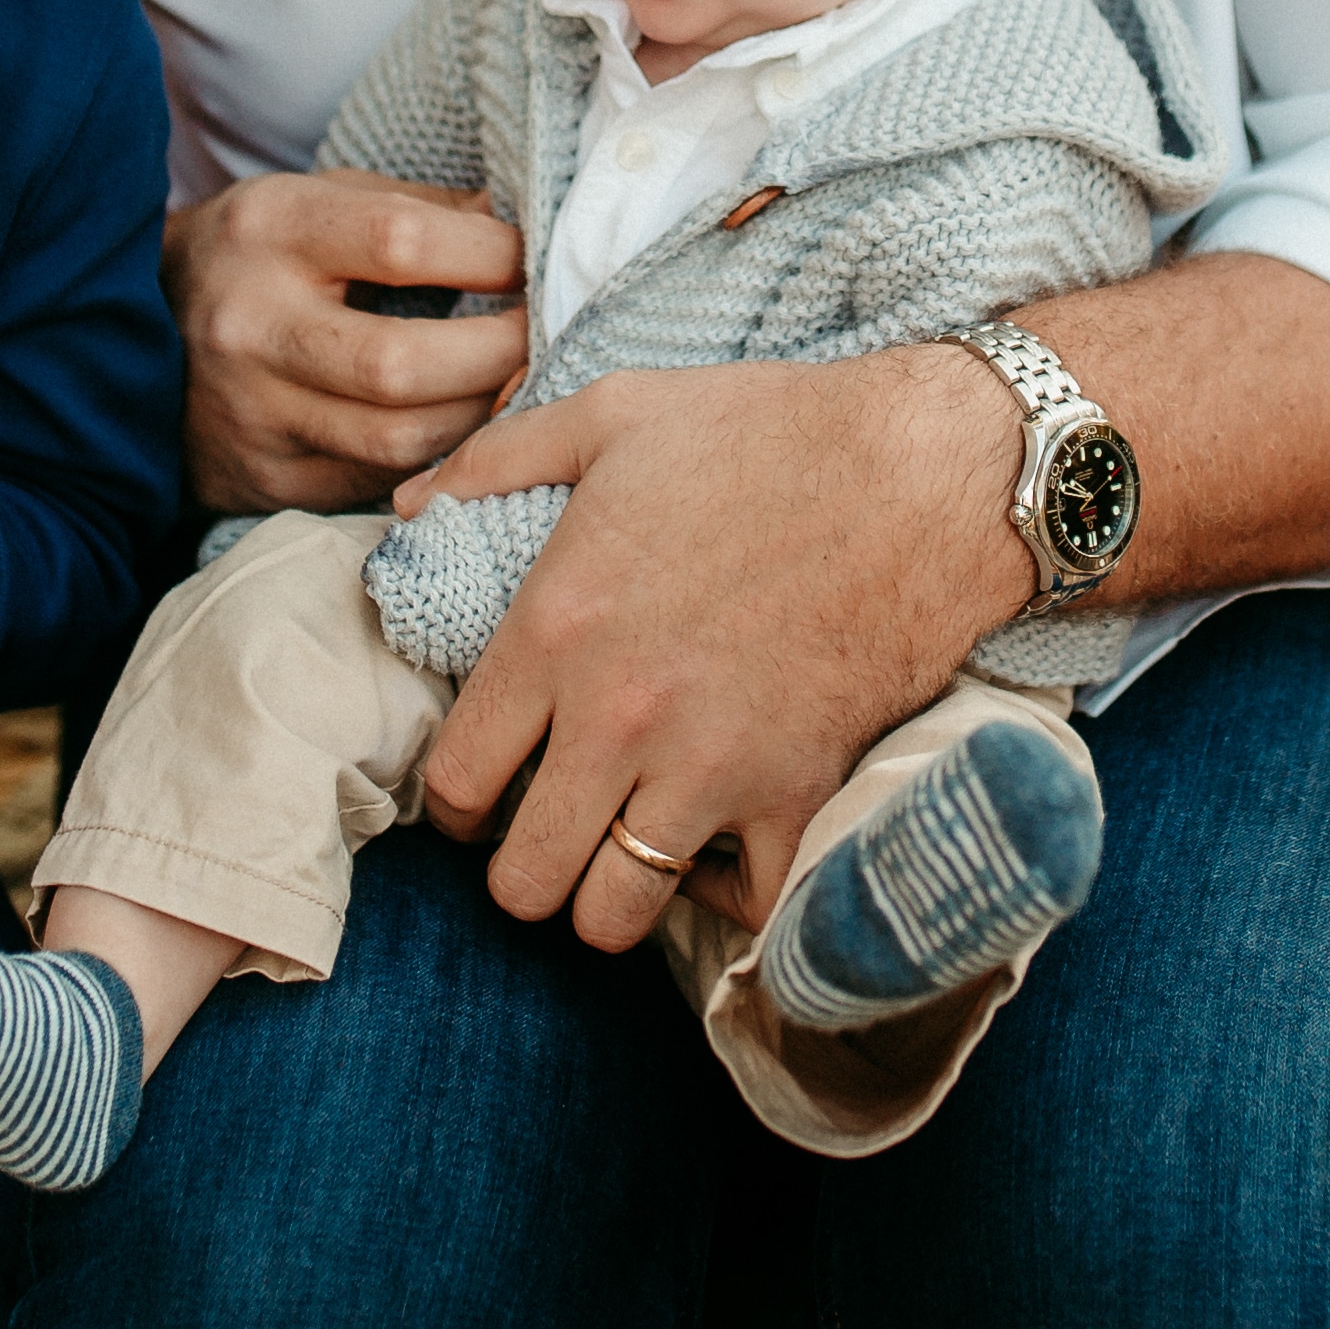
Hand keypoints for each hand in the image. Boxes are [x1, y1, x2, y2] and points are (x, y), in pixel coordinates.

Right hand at [167, 169, 527, 514]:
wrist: (136, 328)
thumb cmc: (257, 252)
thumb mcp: (318, 199)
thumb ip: (418, 209)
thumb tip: (521, 229)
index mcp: (269, 230)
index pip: (400, 242)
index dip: (488, 257)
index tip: (529, 263)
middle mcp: (250, 325)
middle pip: (402, 364)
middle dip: (497, 355)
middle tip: (543, 336)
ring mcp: (250, 412)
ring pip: (397, 440)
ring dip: (479, 417)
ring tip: (513, 386)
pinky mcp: (260, 476)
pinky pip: (374, 483)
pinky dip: (432, 459)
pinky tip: (459, 429)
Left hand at [401, 347, 1030, 948]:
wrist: (920, 471)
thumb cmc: (762, 433)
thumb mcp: (610, 414)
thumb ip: (493, 461)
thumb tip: (409, 503)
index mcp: (556, 631)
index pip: (457, 783)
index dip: (454, 801)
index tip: (478, 790)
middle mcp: (620, 719)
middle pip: (524, 881)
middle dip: (520, 868)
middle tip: (544, 828)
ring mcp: (712, 769)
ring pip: (614, 914)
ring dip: (607, 892)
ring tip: (618, 846)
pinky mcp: (799, 794)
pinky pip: (739, 907)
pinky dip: (720, 894)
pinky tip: (712, 844)